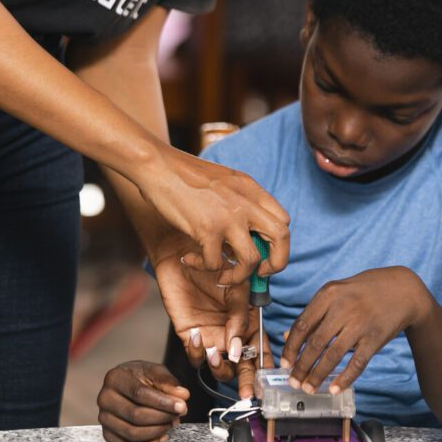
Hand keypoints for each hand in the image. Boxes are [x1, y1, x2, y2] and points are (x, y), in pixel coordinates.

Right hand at [97, 361, 189, 441]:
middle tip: (178, 415)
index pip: (139, 394)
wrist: (128, 384)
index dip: (163, 402)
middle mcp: (104, 399)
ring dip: (157, 431)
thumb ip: (168, 382)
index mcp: (115, 378)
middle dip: (162, 418)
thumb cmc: (141, 377)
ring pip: (132, 434)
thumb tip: (183, 395)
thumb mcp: (155, 372)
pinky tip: (162, 437)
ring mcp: (104, 419)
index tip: (181, 406)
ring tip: (171, 423)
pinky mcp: (108, 435)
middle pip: (135, 415)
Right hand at [136, 148, 289, 284]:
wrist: (158, 165)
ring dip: (238, 275)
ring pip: (252, 260)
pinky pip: (215, 263)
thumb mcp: (224, 181)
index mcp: (252, 190)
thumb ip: (241, 202)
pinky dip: (203, 267)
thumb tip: (247, 234)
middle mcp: (246, 203)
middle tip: (259, 273)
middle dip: (276, 263)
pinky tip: (191, 259)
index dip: (279, 244)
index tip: (263, 254)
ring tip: (221, 274)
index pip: (283, 221)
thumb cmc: (184, 175)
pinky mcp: (207, 229)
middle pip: (281, 238)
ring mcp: (228, 217)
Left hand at [151, 232, 252, 372]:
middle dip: (245, 381)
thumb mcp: (237, 287)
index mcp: (249, 323)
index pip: (261, 351)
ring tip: (215, 354)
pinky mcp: (189, 336)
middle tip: (245, 393)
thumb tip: (236, 347)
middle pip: (242, 366)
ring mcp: (211, 337)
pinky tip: (195, 336)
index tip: (264, 383)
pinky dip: (195, 352)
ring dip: (220, 368)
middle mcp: (232, 334)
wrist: (184, 253)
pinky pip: (194, 356)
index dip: (264, 368)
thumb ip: (240, 317)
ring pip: (219, 368)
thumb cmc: (216, 264)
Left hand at [281, 267, 432, 394]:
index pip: (302, 325)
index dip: (291, 347)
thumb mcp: (336, 294)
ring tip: (308, 387)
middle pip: (315, 343)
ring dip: (318, 375)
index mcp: (328, 294)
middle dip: (301, 366)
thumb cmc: (364, 292)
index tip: (285, 363)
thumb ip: (313, 315)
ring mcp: (360, 323)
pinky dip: (344, 378)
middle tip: (293, 381)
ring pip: (333, 355)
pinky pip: (357, 363)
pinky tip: (334, 388)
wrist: (403, 290)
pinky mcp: (375, 338)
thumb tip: (287, 337)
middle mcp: (343, 308)